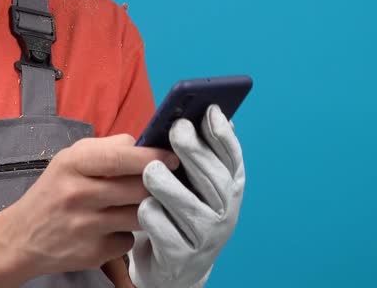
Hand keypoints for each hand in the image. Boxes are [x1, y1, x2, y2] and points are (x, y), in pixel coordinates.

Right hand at [0, 134, 178, 279]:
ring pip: (140, 215)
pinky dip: (128, 234)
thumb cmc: (53, 191)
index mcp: (73, 164)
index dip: (154, 157)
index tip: (174, 158)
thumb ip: (107, 148)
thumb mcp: (70, 160)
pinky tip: (114, 229)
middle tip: (168, 182)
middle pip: (139, 187)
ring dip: (147, 209)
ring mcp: (86, 227)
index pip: (123, 157)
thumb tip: (146, 144)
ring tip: (139, 203)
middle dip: (158, 184)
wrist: (21, 238)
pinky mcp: (93, 254)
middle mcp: (78, 194)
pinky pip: (129, 240)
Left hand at [128, 105, 244, 287]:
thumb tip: (200, 112)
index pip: (233, 158)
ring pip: (189, 207)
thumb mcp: (192, 181)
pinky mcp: (181, 256)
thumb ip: (195, 153)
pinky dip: (153, 216)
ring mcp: (206, 237)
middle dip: (196, 151)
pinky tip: (143, 206)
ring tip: (151, 171)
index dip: (223, 134)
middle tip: (177, 129)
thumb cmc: (180, 210)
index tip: (210, 110)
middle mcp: (225, 212)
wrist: (173, 265)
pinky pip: (165, 232)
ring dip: (169, 185)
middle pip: (214, 179)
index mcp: (229, 187)